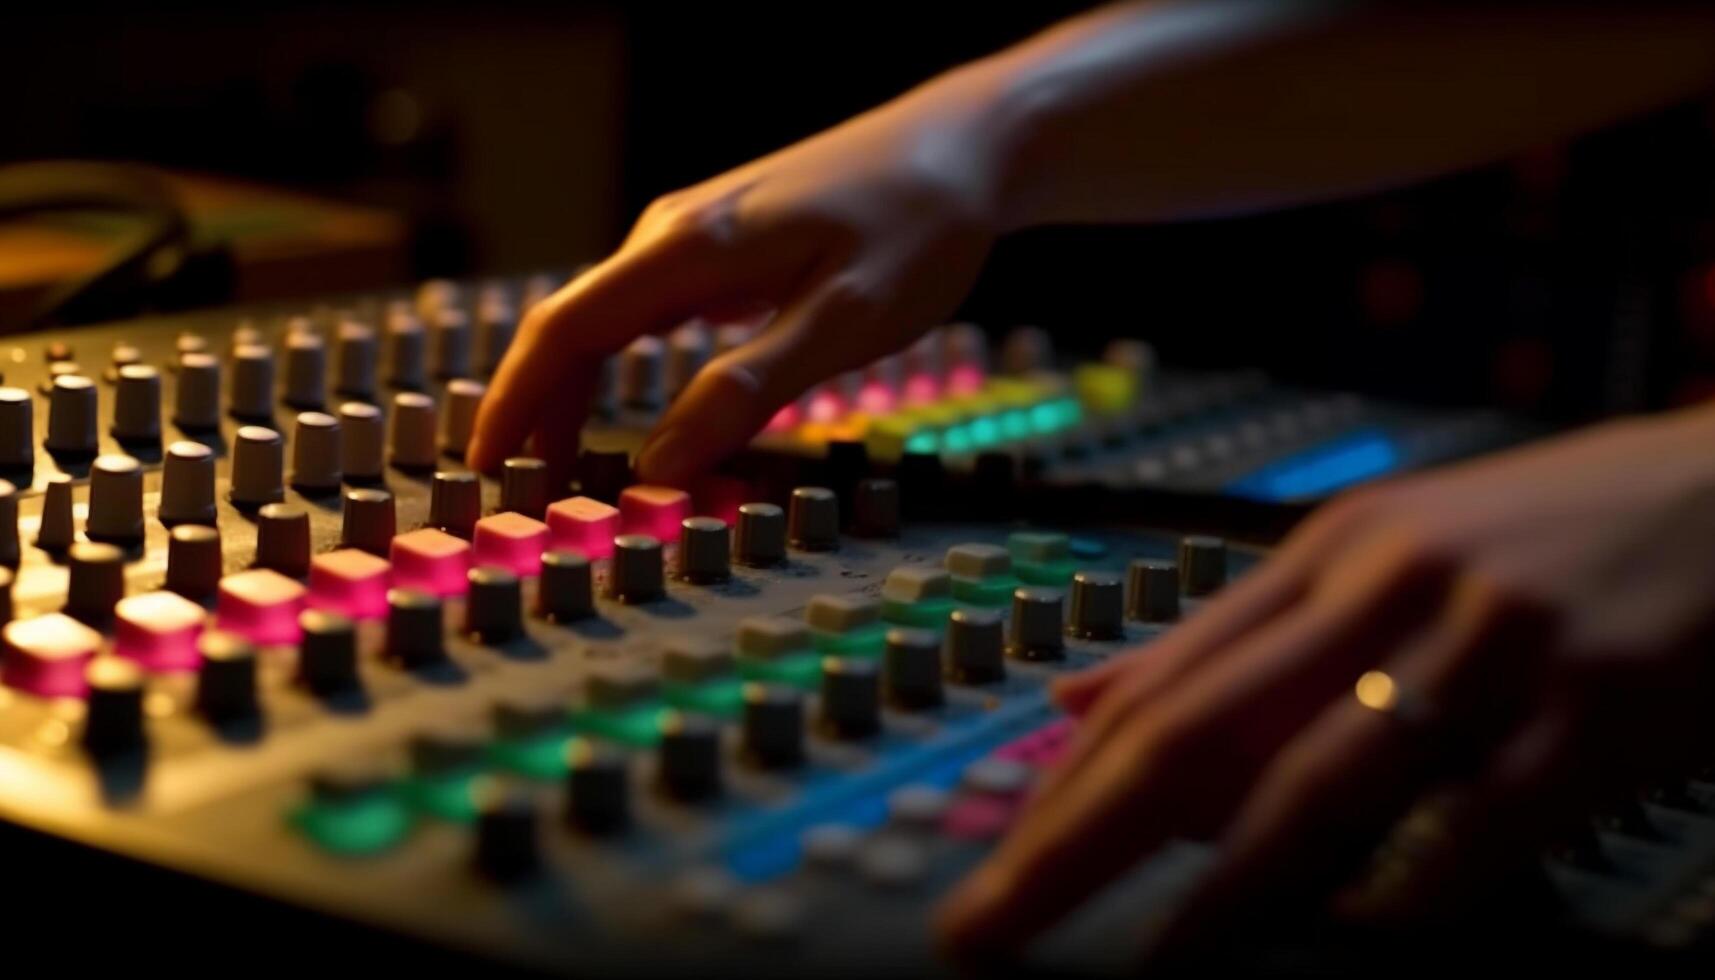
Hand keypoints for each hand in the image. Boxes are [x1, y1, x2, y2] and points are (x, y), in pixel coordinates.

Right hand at [467, 65, 1018, 486]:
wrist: (965, 145)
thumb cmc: (919, 227)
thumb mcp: (845, 320)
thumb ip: (749, 391)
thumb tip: (658, 467)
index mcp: (688, 248)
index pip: (564, 330)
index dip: (513, 402)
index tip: (481, 468)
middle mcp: (673, 234)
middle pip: (571, 327)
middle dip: (532, 407)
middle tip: (516, 489)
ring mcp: (695, 235)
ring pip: (606, 321)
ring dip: (573, 390)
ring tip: (560, 463)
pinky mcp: (723, 246)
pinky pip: (644, 313)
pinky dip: (618, 367)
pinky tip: (626, 408)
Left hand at [937, 407, 1714, 954]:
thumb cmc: (1543, 538)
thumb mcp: (1374, 556)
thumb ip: (1233, 637)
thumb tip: (1084, 695)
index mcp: (1321, 559)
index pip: (1160, 689)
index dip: (1063, 789)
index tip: (991, 873)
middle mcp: (1382, 588)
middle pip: (1196, 733)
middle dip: (1075, 842)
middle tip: (985, 929)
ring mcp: (1491, 640)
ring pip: (1320, 777)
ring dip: (1219, 888)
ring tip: (1144, 969)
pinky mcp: (1604, 699)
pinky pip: (1491, 812)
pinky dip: (1420, 881)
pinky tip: (1357, 938)